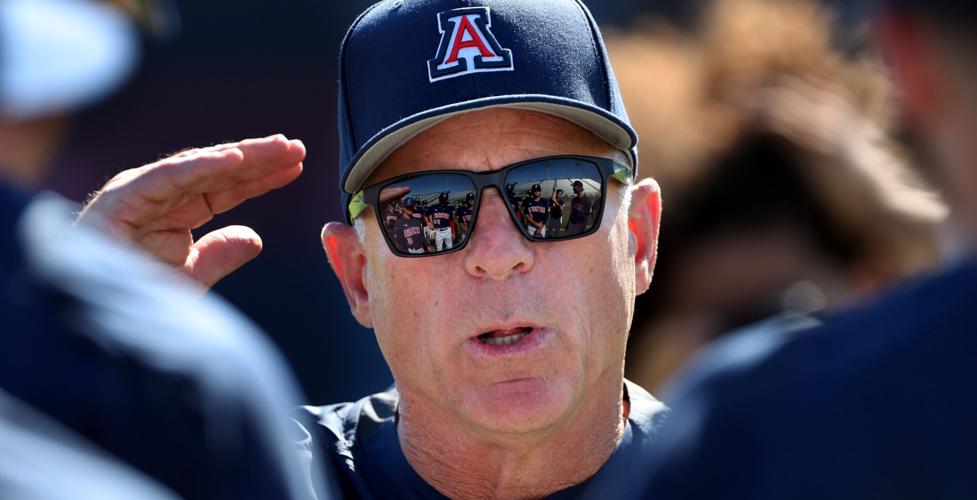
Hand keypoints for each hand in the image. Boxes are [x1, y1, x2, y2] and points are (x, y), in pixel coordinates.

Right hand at [77, 134, 304, 289]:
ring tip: (277, 148)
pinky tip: (236, 159)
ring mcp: (142, 192)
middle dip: (259, 159)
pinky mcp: (125, 196)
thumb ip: (220, 256)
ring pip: (201, 167)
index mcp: (176, 212)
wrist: (87, 314)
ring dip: (241, 155)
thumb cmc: (133, 294)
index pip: (228, 188)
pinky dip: (202, 166)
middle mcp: (161, 196)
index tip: (296, 167)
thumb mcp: (189, 278)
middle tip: (296, 147)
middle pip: (219, 172)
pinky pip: (170, 176)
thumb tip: (254, 238)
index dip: (262, 178)